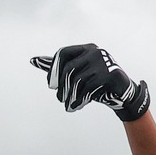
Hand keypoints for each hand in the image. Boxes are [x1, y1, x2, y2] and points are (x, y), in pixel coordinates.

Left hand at [30, 44, 150, 121]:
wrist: (121, 94)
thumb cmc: (96, 83)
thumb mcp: (77, 73)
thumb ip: (58, 67)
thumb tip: (34, 60)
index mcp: (86, 49)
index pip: (63, 53)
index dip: (53, 69)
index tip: (51, 85)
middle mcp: (95, 52)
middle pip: (69, 68)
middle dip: (61, 87)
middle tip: (60, 99)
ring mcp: (103, 62)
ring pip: (77, 80)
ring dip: (69, 96)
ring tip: (68, 105)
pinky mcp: (109, 75)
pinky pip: (88, 89)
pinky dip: (79, 100)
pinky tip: (77, 105)